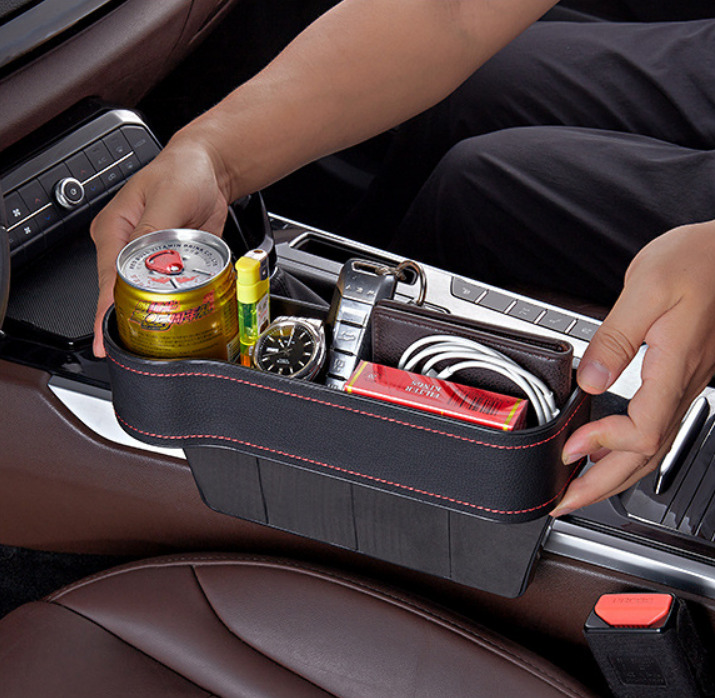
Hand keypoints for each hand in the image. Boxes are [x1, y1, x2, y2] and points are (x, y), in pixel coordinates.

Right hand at [90, 130, 230, 356]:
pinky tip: (182, 311)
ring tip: (162, 329)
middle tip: (139, 340)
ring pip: (146, 293)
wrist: (210, 170)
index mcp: (114, 229)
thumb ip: (155, 229)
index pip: (108, 277)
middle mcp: (126, 246)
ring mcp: (148, 257)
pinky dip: (174, 301)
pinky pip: (169, 288)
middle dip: (130, 316)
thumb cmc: (183, 172)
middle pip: (123, 291)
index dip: (106, 309)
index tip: (103, 335)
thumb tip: (145, 258)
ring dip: (154, 310)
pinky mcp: (169, 263)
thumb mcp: (169, 196)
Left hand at [551, 221, 714, 515]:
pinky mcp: (683, 374)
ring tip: (581, 486)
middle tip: (567, 501)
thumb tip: (589, 379)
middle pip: (646, 453)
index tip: (570, 448)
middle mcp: (684, 383)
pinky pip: (656, 424)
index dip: (603, 448)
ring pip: (653, 444)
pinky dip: (629, 446)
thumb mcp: (646, 288)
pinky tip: (608, 446)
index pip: (641, 431)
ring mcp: (686, 382)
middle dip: (604, 485)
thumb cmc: (700, 261)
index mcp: (674, 366)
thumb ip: (614, 338)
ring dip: (615, 472)